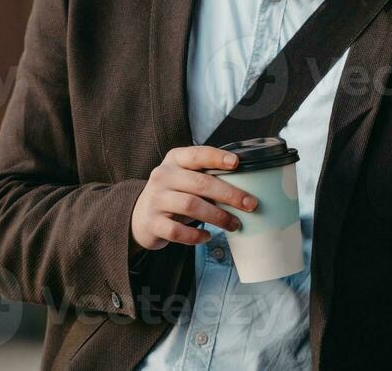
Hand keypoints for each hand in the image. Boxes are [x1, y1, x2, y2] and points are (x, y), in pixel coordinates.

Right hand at [130, 146, 257, 250]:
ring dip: (218, 216)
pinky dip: (195, 235)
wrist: (141, 216)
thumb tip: (245, 187)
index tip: (236, 163)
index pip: (197, 154)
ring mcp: (156, 199)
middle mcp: (163, 176)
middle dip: (229, 194)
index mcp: (175, 159)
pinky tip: (207, 236)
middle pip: (200, 183)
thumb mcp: (185, 177)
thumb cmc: (174, 194)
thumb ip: (206, 176)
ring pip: (191, 206)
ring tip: (234, 224)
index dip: (217, 157)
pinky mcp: (152, 223)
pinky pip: (177, 231)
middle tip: (250, 204)